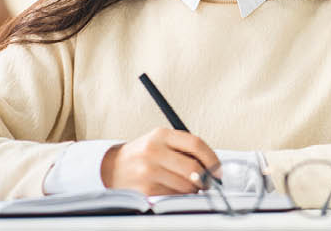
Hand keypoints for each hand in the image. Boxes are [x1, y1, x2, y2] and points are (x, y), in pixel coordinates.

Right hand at [100, 128, 219, 195]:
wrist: (112, 167)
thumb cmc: (142, 155)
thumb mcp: (160, 141)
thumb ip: (184, 148)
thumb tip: (213, 166)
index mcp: (161, 135)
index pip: (196, 144)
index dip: (212, 158)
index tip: (218, 169)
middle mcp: (153, 151)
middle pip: (193, 168)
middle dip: (205, 178)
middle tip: (208, 182)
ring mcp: (148, 171)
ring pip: (186, 185)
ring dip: (193, 189)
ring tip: (187, 185)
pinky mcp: (145, 190)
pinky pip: (174, 196)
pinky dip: (178, 196)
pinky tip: (172, 189)